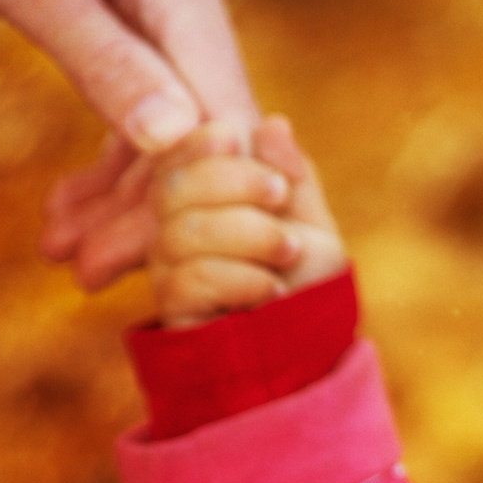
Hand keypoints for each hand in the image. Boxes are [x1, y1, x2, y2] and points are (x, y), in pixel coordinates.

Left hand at [0, 0, 258, 289]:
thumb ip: (102, 58)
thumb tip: (177, 141)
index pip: (223, 108)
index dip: (204, 189)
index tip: (164, 257)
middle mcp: (188, 6)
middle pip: (202, 132)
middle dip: (151, 208)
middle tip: (89, 275)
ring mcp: (164, 21)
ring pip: (170, 133)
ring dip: (123, 200)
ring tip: (65, 258)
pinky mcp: (133, 35)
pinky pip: (140, 115)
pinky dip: (107, 165)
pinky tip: (71, 214)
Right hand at [149, 118, 345, 327]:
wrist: (311, 356)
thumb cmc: (310, 292)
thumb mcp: (313, 225)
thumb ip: (293, 177)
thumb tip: (272, 125)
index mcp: (203, 201)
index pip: (174, 156)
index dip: (198, 139)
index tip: (237, 135)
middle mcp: (175, 231)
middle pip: (170, 186)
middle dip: (231, 180)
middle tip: (279, 196)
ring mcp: (169, 272)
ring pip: (181, 230)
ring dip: (248, 232)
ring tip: (288, 251)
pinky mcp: (174, 314)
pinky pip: (190, 278)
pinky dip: (241, 276)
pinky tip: (271, 288)